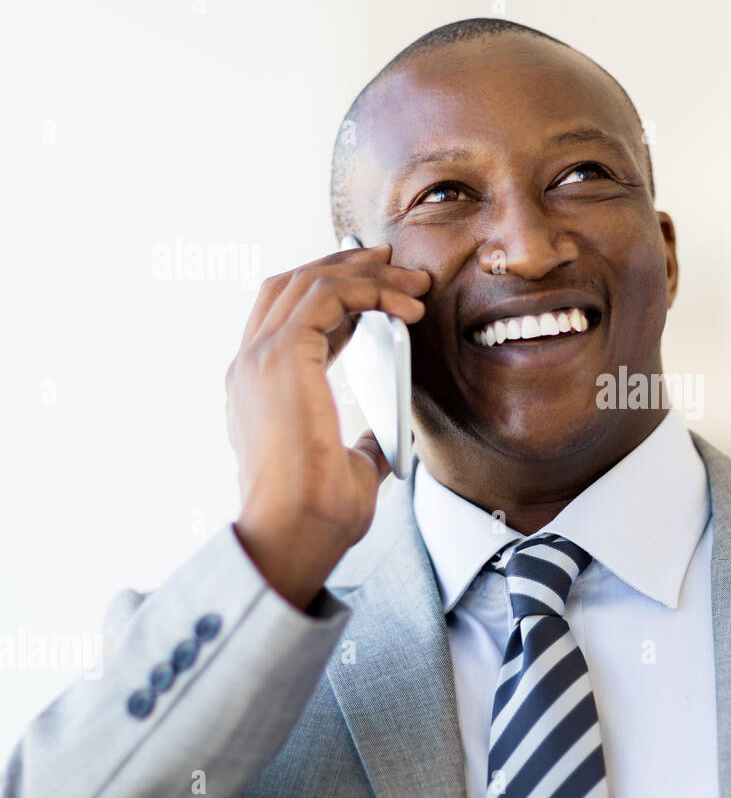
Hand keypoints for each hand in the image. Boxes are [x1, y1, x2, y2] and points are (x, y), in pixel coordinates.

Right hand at [226, 243, 430, 609]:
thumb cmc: (318, 514)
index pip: (290, 317)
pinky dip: (369, 290)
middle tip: (397, 264)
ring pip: (309, 281)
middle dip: (348, 266)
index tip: (382, 290)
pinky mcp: (283, 356)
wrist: (295, 533)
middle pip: (292, 284)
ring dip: (365, 273)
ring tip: (412, 280)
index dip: (337, 295)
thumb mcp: (351, 469)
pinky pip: (327, 295)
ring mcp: (261, 358)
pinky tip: (406, 306)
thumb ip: (363, 443)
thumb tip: (388, 435)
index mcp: (259, 388)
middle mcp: (251, 365)